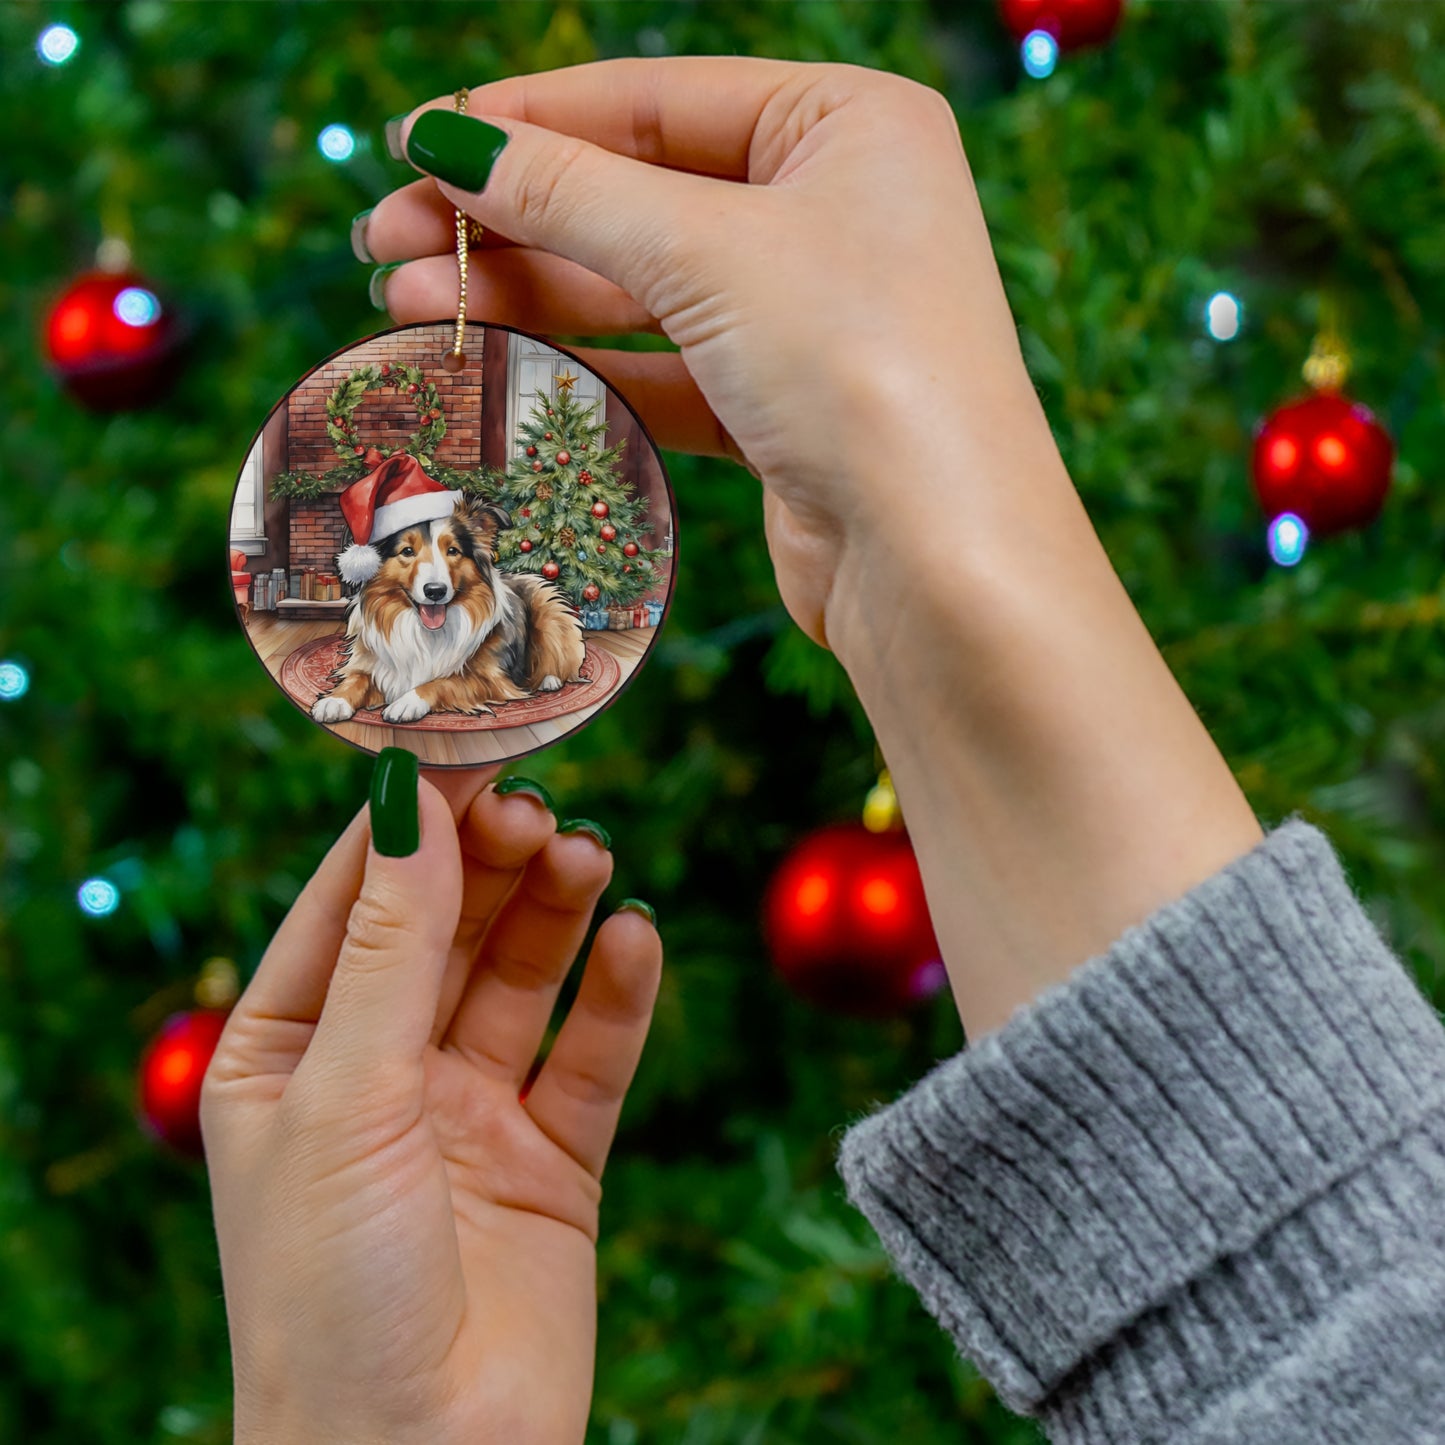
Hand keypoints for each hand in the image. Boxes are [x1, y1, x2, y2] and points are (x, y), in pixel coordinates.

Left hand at [201, 760, 661, 1444]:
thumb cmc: (330, 1293)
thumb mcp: (345, 1095)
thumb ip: (390, 945)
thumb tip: (410, 799)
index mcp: (288, 1053)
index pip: (353, 902)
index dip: (410, 823)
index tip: (468, 743)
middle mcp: (380, 1073)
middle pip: (446, 928)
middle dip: (491, 861)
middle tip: (541, 806)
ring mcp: (469, 1114)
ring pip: (521, 977)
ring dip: (556, 910)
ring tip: (589, 857)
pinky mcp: (552, 1159)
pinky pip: (590, 1055)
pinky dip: (617, 994)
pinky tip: (635, 938)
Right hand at [362, 58, 1262, 1040]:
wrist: (939, 560)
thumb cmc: (859, 367)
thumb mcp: (706, 252)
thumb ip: (570, 193)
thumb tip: (445, 142)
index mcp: (847, 125)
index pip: (655, 99)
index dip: (527, 121)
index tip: (415, 144)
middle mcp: (834, 209)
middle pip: (638, 195)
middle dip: (510, 218)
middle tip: (385, 240)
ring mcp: (809, 314)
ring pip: (641, 287)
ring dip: (527, 292)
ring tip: (409, 298)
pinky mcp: (783, 406)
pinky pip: (664, 364)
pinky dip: (582, 362)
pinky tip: (494, 357)